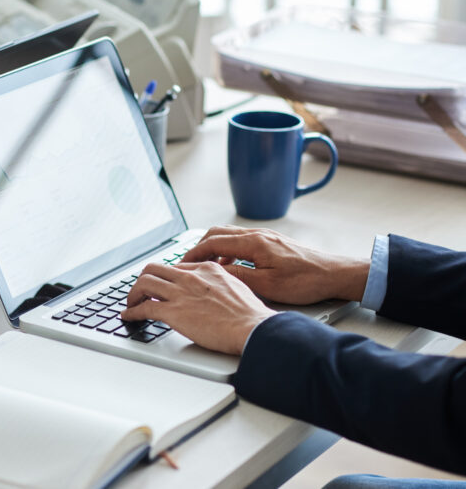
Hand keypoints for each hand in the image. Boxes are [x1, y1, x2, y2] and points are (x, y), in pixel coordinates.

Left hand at [121, 262, 276, 354]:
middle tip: (140, 292)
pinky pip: (144, 308)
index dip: (164, 277)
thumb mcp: (236, 287)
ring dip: (133, 294)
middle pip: (154, 269)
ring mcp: (180, 293)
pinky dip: (132, 312)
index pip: (175, 267)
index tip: (160, 285)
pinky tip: (129, 316)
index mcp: (207, 269)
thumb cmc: (249, 315)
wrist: (252, 327)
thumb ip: (219, 284)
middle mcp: (190, 277)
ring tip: (131, 303)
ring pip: (144, 284)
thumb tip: (212, 292)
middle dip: (143, 280)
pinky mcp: (173, 312)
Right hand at [180, 225, 369, 304]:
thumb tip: (215, 271)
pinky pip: (241, 240)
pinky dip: (228, 250)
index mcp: (254, 242)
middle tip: (187, 263)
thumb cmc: (306, 281)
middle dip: (198, 247)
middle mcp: (258, 234)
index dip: (193, 253)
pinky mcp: (272, 242)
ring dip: (213, 248)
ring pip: (229, 235)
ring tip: (205, 266)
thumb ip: (238, 275)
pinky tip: (230, 266)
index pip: (213, 242)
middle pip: (217, 233)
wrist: (335, 274)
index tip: (181, 264)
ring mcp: (266, 236)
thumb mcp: (267, 284)